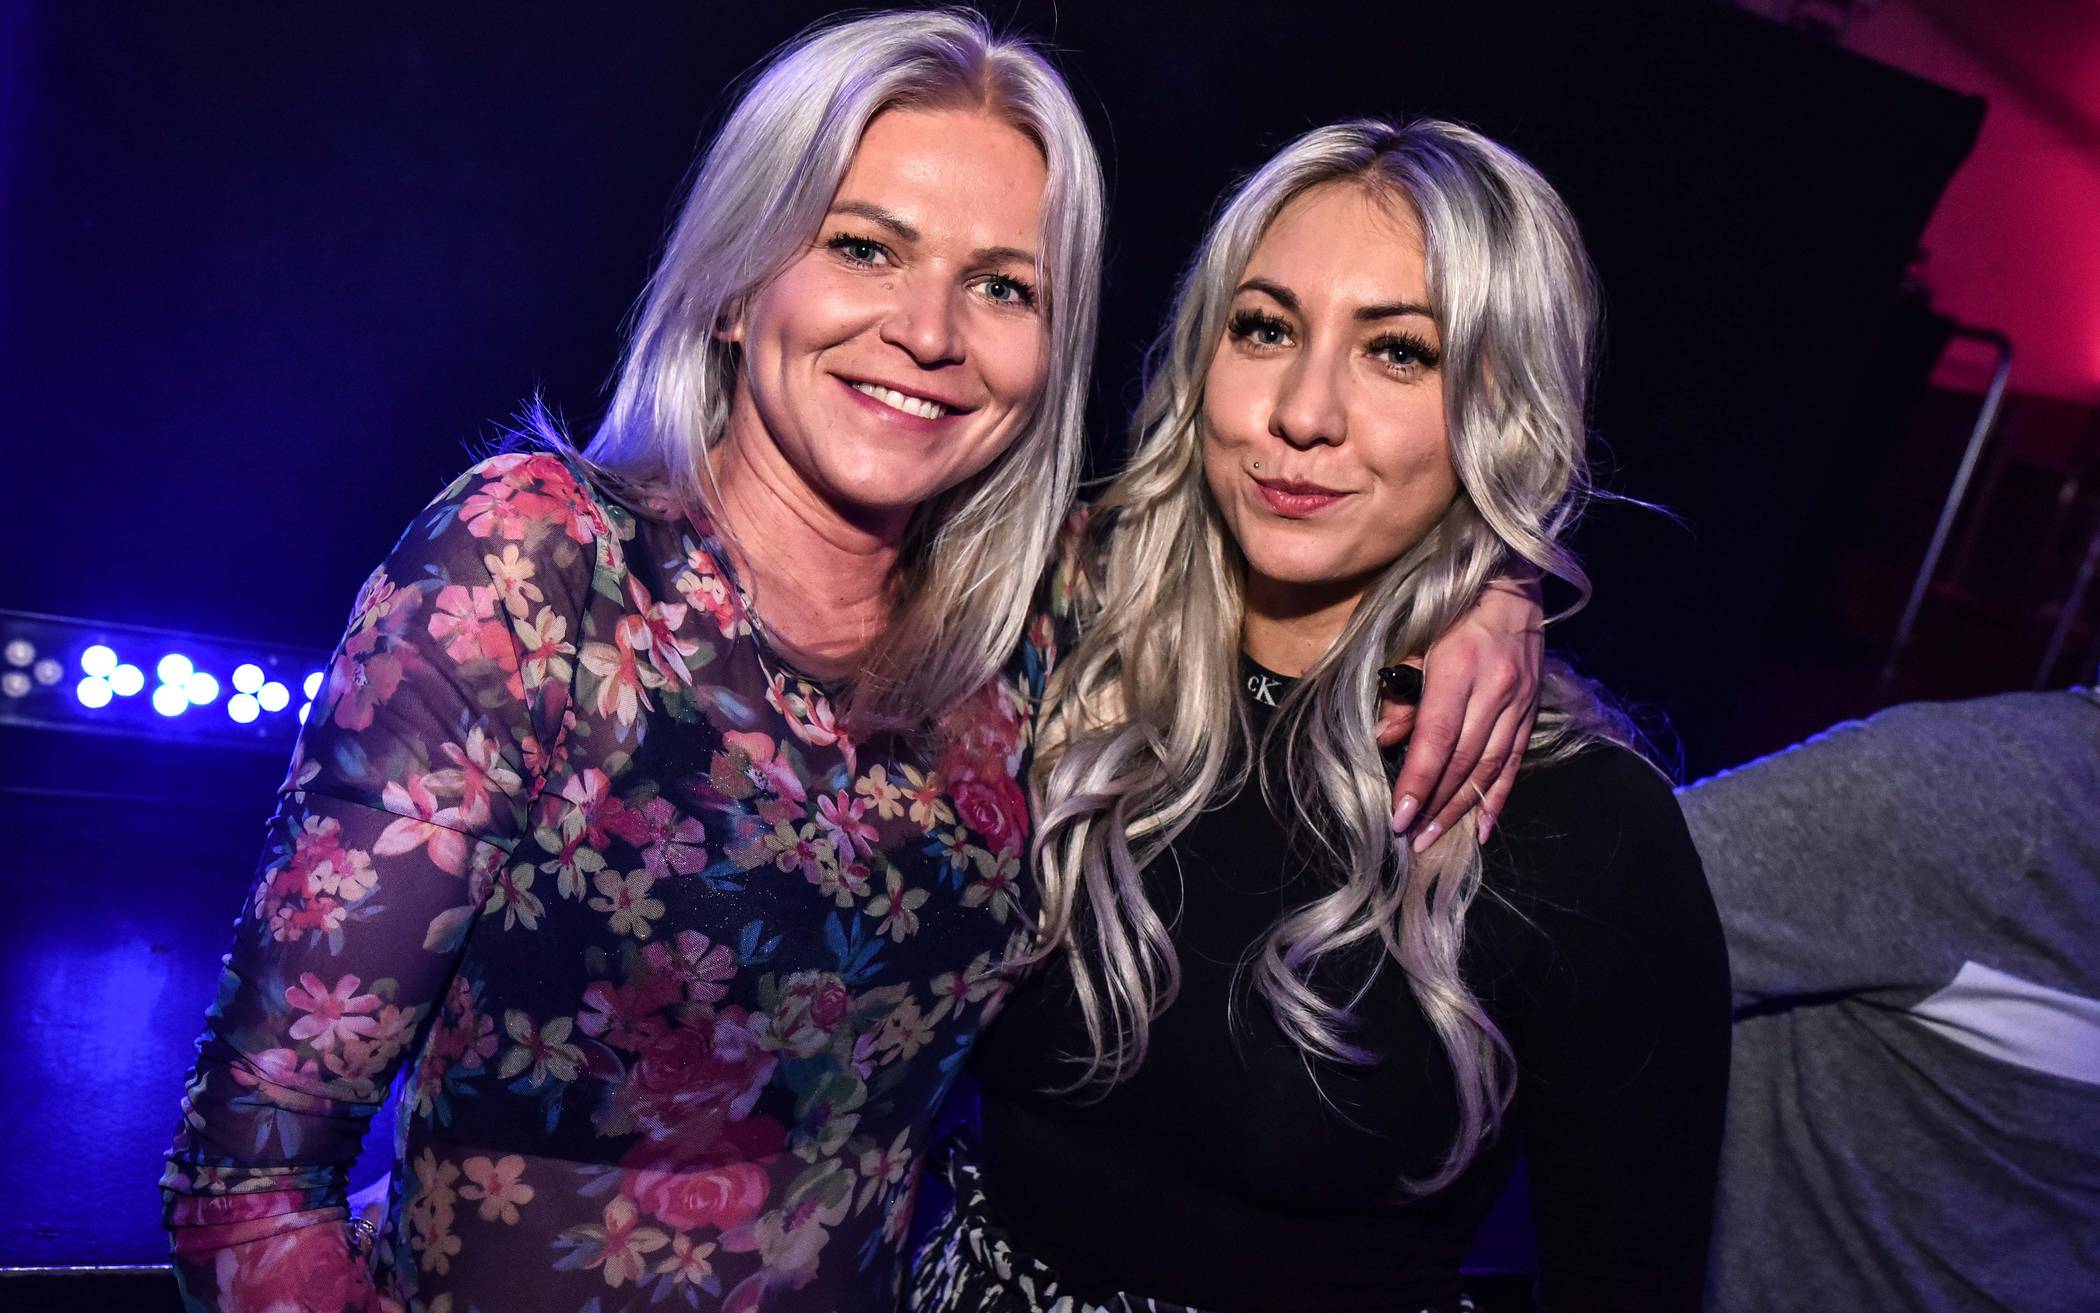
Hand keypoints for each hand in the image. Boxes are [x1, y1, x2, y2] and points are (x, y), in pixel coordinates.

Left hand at [1377, 576, 1544, 851]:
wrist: (1511, 579)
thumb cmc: (1452, 607)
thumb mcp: (1417, 638)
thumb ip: (1401, 690)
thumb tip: (1385, 738)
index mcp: (1458, 666)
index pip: (1437, 737)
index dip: (1418, 780)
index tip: (1399, 815)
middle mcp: (1494, 687)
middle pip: (1463, 759)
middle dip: (1436, 803)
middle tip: (1412, 839)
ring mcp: (1519, 699)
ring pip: (1489, 766)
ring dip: (1461, 807)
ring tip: (1437, 837)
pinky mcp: (1532, 707)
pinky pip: (1514, 760)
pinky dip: (1498, 797)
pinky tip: (1482, 826)